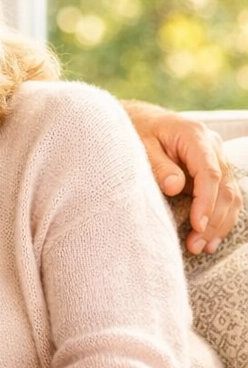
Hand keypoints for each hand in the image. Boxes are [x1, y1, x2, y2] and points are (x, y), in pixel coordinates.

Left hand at [125, 100, 242, 253]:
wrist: (142, 120)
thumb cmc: (138, 131)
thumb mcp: (140, 145)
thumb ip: (157, 165)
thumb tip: (175, 187)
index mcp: (195, 136)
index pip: (210, 173)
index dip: (206, 201)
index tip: (197, 225)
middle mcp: (213, 146)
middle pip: (224, 187)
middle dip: (213, 219)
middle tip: (196, 245)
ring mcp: (217, 158)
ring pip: (230, 194)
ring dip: (220, 223)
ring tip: (203, 247)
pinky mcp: (214, 170)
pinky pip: (225, 195)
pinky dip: (220, 217)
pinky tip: (211, 238)